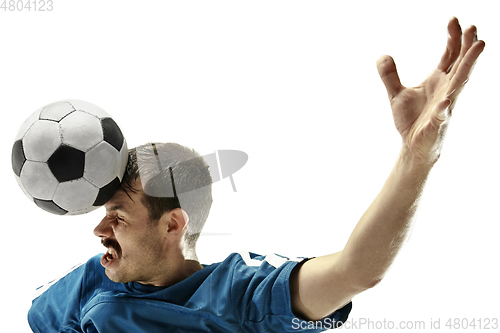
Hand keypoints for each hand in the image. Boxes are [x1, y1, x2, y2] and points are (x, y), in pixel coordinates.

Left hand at [377, 17, 484, 163]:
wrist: (412, 146)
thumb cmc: (410, 120)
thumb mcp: (395, 94)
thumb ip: (389, 75)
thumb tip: (382, 55)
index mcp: (438, 80)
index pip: (450, 54)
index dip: (453, 37)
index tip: (453, 19)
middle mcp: (446, 89)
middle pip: (461, 63)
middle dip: (467, 45)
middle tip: (474, 27)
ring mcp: (445, 105)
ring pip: (460, 83)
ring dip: (469, 65)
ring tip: (479, 46)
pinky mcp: (438, 123)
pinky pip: (441, 115)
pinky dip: (443, 109)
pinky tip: (444, 102)